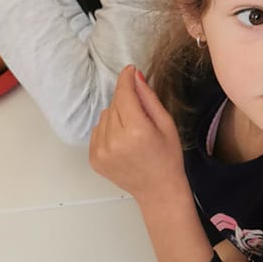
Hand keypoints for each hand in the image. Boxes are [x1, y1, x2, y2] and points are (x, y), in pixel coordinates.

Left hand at [90, 67, 188, 205]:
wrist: (158, 191)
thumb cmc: (167, 158)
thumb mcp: (166, 124)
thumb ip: (148, 98)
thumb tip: (135, 77)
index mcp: (136, 131)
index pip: (124, 93)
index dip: (126, 79)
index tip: (129, 70)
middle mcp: (114, 141)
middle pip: (114, 103)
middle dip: (126, 102)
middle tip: (141, 116)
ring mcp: (101, 151)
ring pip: (104, 116)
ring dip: (117, 117)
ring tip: (132, 133)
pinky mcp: (94, 158)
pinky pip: (98, 131)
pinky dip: (108, 131)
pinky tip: (123, 143)